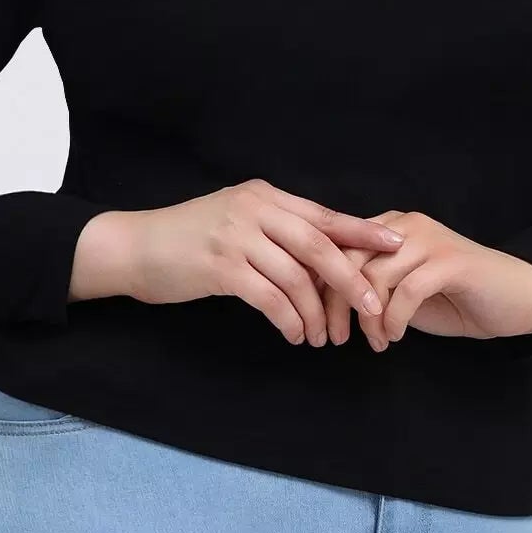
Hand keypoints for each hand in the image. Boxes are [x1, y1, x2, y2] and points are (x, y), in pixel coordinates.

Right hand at [114, 179, 406, 346]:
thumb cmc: (187, 238)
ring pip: (296, 277)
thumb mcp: (235, 219)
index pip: (324, 214)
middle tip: (374, 308)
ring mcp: (237, 236)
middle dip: (352, 279)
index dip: (363, 231)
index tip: (397, 244)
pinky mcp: (221, 267)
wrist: (134, 248)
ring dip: (316, 312)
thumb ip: (274, 227)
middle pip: (319, 245)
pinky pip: (270, 297)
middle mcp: (254, 209)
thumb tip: (321, 252)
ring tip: (323, 337)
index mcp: (264, 196)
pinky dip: (288, 319)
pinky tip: (295, 335)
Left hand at [321, 211, 531, 349]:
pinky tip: (394, 338)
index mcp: (389, 228)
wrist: (516, 298)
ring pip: (375, 276)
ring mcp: (430, 240)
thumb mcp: (401, 292)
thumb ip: (368, 288)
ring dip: (367, 318)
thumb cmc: (456, 297)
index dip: (319, 284)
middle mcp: (405, 226)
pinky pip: (407, 291)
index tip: (313, 319)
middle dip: (336, 304)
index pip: (337, 248)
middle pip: (348, 260)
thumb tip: (322, 304)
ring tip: (374, 342)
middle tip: (334, 337)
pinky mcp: (451, 262)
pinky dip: (394, 320)